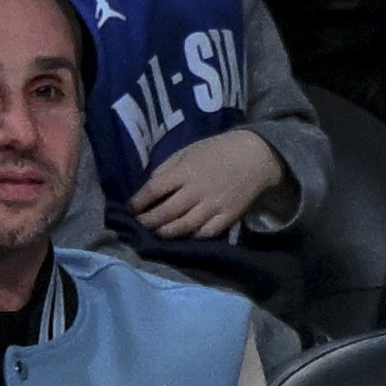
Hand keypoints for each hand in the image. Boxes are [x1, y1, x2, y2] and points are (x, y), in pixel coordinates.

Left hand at [130, 130, 289, 240]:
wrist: (255, 157)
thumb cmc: (216, 150)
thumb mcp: (186, 151)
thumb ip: (167, 169)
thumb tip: (150, 187)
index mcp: (183, 172)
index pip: (154, 190)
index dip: (139, 201)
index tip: (131, 207)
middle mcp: (196, 192)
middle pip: (166, 212)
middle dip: (149, 221)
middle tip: (140, 224)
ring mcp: (213, 206)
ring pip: (185, 226)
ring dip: (167, 232)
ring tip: (158, 233)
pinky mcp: (228, 216)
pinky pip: (208, 232)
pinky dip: (194, 235)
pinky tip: (186, 235)